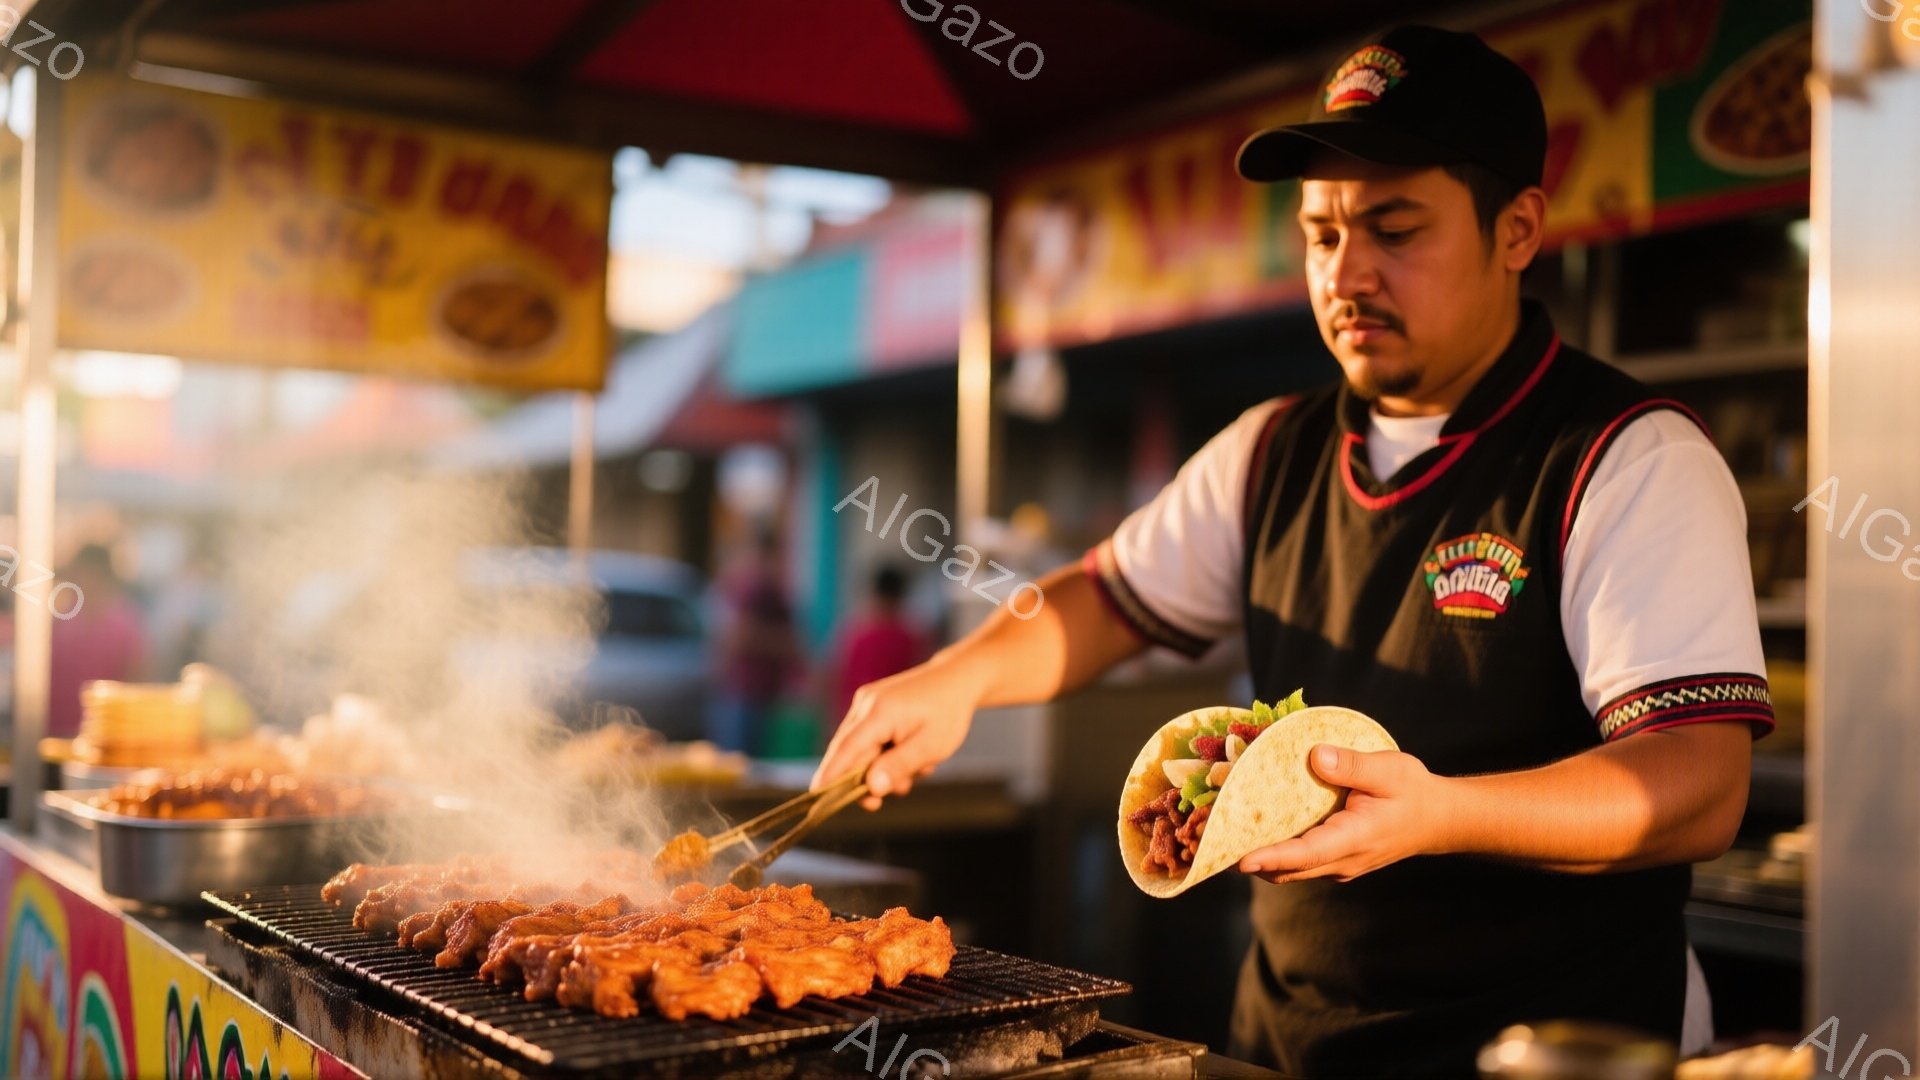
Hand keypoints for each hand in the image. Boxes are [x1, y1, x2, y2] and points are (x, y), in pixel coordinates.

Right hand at [811, 659, 979, 809]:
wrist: (957, 679)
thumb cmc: (948, 713)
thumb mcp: (931, 746)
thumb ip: (899, 766)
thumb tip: (871, 788)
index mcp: (879, 712)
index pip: (846, 749)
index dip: (830, 775)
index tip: (817, 797)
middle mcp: (865, 704)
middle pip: (849, 752)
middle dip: (864, 779)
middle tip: (879, 802)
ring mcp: (867, 703)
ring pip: (861, 748)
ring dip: (882, 766)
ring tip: (917, 768)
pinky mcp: (872, 705)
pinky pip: (869, 739)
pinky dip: (885, 753)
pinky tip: (911, 755)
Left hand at [1237, 743, 1452, 883]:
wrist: (1438, 819)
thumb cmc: (1414, 792)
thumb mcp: (1389, 770)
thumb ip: (1353, 766)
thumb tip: (1317, 757)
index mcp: (1355, 839)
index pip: (1307, 854)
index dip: (1273, 858)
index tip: (1242, 861)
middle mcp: (1342, 860)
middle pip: (1288, 869)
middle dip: (1250, 859)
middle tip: (1212, 841)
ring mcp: (1337, 865)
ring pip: (1290, 869)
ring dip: (1258, 857)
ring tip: (1222, 834)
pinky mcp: (1333, 860)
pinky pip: (1298, 861)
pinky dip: (1274, 851)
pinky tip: (1253, 828)